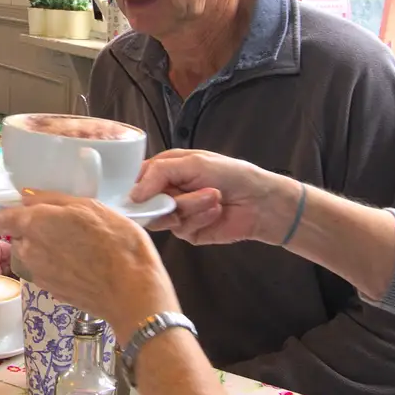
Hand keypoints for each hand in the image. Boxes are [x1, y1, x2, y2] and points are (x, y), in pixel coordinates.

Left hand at [0, 190, 178, 342]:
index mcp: (34, 224)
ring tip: (75, 249)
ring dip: (44, 251)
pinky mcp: (51, 292)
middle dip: (33, 232)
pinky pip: (45, 273)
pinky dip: (56, 268)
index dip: (12, 214)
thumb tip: (26, 197)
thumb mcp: (90, 207)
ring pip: (31, 256)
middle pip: (18, 237)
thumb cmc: (116, 242)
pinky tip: (81, 266)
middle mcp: (28, 251)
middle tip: (64, 229)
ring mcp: (38, 275)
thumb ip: (52, 199)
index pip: (0, 219)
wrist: (132, 292)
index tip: (29, 212)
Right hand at [131, 150, 296, 245]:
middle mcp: (168, 192)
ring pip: (163, 217)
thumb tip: (133, 194)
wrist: (261, 201)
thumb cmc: (231, 174)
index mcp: (166, 171)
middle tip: (181, 195)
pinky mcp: (189, 232)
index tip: (139, 194)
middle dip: (166, 199)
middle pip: (145, 203)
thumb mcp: (193, 162)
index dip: (135, 187)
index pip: (137, 179)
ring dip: (190, 206)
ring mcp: (177, 213)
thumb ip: (159, 174)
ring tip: (213, 196)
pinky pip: (182, 229)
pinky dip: (200, 217)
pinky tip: (216, 210)